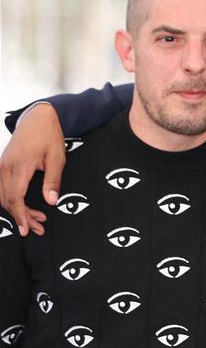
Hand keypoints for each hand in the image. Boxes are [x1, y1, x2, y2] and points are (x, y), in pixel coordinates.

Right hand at [0, 103, 64, 235]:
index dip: (20, 216)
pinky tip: (26, 207)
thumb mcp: (58, 158)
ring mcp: (1, 166)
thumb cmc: (49, 136)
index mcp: (20, 166)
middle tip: (38, 228)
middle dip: (21, 217)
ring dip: (17, 210)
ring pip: (3, 195)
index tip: (27, 229)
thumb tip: (51, 201)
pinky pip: (3, 188)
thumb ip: (53, 180)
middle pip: (7, 200)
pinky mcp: (2, 166)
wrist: (37, 118)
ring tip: (37, 220)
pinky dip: (13, 200)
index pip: (15, 197)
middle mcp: (5, 167)